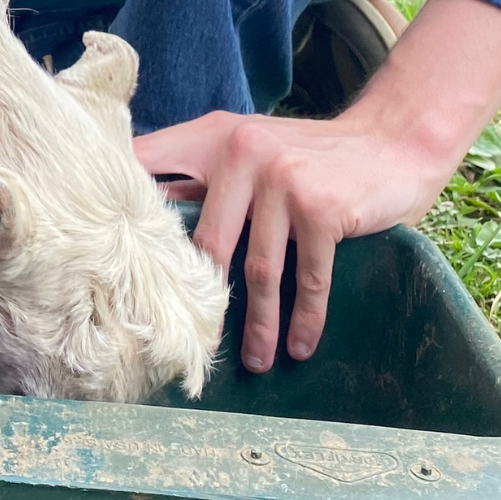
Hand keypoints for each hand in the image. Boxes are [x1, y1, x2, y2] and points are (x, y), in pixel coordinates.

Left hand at [134, 0, 500, 372]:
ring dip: (257, 325)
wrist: (393, 140)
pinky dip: (304, 318)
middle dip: (200, 298)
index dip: (128, 212)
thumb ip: (202, 174)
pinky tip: (297, 346)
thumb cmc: (308, 154)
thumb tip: (143, 221)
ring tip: (254, 362)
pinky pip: (307, 278)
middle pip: (205, 240)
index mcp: (212, 137)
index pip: (152, 169)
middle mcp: (242, 152)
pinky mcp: (322, 209)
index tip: (107, 264)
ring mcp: (283, 181)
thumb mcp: (247, 145)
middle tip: (190, 342)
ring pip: (258, 270)